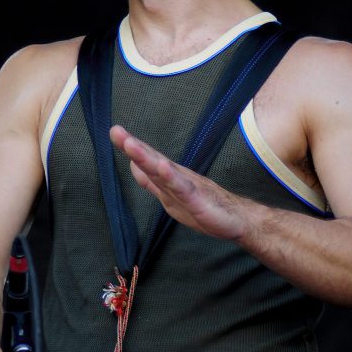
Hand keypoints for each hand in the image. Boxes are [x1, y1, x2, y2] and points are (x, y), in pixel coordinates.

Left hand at [109, 125, 248, 241]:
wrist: (237, 220)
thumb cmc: (205, 206)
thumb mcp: (170, 196)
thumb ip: (152, 181)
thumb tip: (132, 165)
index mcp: (169, 178)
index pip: (147, 160)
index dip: (131, 147)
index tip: (114, 131)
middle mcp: (177, 178)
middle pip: (152, 161)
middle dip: (133, 147)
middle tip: (116, 131)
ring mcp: (188, 188)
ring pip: (163, 171)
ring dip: (147, 157)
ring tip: (130, 144)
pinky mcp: (198, 201)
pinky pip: (183, 189)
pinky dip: (172, 178)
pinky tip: (162, 167)